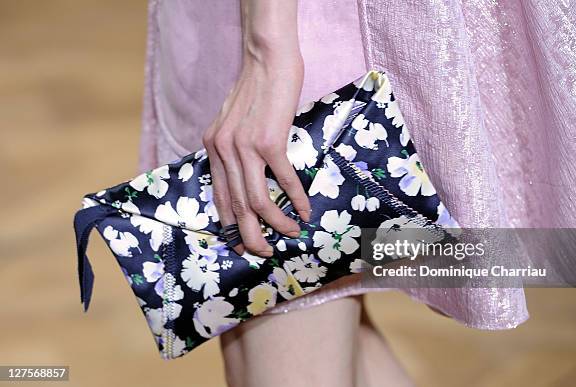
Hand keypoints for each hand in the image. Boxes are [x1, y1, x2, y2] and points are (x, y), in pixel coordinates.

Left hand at [203, 0, 309, 256]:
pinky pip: (283, 181)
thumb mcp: (233, 120)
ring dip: (276, 223)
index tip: (241, 242)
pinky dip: (297, 199)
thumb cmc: (256, 88)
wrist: (267, 59)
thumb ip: (233, 147)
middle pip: (237, 207)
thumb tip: (245, 173)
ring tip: (291, 233)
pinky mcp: (270, 141)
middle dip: (250, 236)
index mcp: (213, 148)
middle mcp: (224, 151)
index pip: (219, 197)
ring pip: (257, 201)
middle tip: (263, 251)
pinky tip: (305, 211)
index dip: (230, 225)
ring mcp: (245, 148)